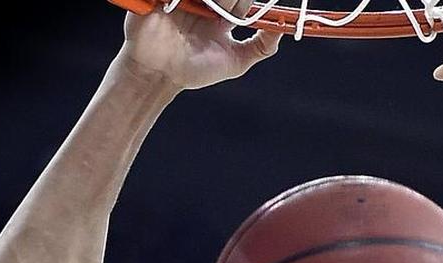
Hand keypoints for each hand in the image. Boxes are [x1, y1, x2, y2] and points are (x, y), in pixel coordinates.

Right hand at [118, 0, 281, 90]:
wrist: (157, 74)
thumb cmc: (194, 70)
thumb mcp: (236, 62)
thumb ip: (261, 46)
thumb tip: (285, 27)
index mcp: (224, 14)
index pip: (244, 0)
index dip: (245, 5)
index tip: (234, 20)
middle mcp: (207, 2)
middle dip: (228, 2)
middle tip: (219, 17)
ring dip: (211, 0)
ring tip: (205, 11)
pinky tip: (189, 6)